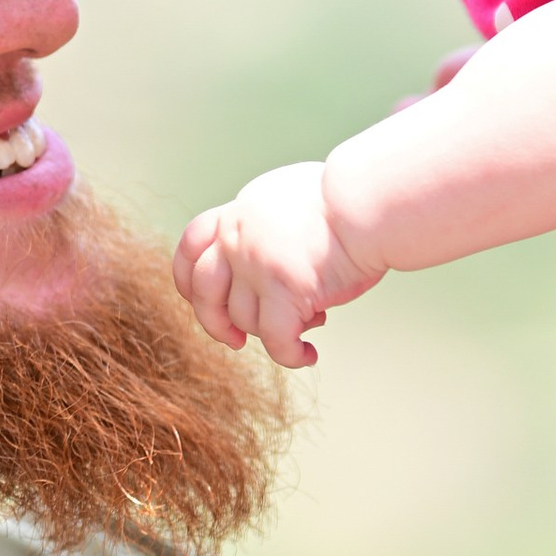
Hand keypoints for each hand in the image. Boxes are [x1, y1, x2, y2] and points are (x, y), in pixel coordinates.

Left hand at [173, 162, 386, 367]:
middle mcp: (239, 238)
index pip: (190, 246)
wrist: (368, 202)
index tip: (200, 300)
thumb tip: (262, 265)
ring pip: (244, 319)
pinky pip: (275, 340)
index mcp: (239, 213)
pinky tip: (307, 355)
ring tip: (309, 324)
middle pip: (203, 291)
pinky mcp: (285, 289)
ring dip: (272, 332)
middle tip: (234, 340)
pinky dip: (290, 355)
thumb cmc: (345, 203)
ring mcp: (257, 265)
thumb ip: (263, 226)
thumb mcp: (285, 199)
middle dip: (214, 322)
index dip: (187, 280)